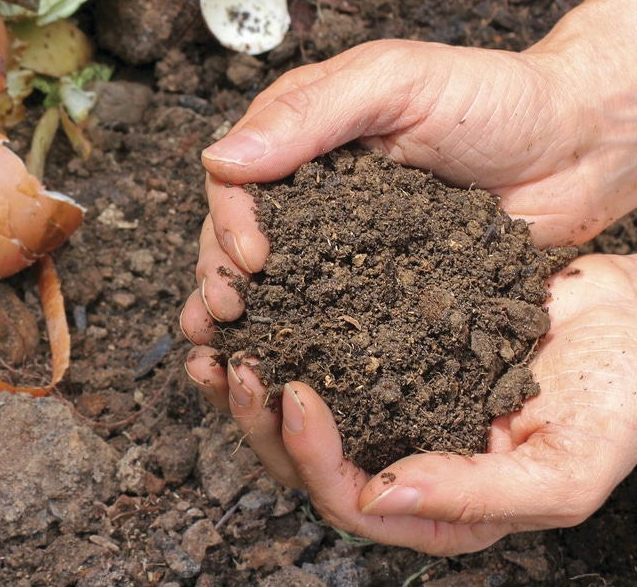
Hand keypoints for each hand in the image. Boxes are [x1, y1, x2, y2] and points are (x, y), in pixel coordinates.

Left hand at [184, 253, 636, 555]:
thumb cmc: (620, 399)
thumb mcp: (565, 465)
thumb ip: (478, 495)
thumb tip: (377, 495)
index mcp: (440, 507)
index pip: (350, 501)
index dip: (310, 456)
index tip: (293, 392)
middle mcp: (403, 459)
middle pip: (304, 461)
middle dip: (258, 418)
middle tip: (234, 363)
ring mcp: (389, 403)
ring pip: (296, 409)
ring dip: (248, 381)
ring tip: (214, 339)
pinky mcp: (381, 349)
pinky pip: (314, 348)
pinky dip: (277, 330)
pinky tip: (251, 304)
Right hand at [190, 0, 636, 324]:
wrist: (582, 146)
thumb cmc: (495, 96)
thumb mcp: (396, 82)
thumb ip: (310, 114)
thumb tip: (219, 159)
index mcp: (301, 134)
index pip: (235, 179)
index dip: (228, 220)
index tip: (251, 259)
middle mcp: (312, 190)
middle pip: (239, 236)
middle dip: (221, 277)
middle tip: (226, 316)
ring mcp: (345, 240)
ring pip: (276, 282)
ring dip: (246, 318)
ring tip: (229, 356)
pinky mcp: (382, 284)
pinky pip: (334, 313)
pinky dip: (303, 340)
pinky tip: (285, 369)